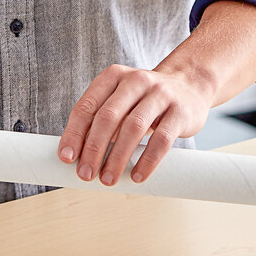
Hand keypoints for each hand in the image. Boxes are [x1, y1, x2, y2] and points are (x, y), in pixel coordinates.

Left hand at [57, 64, 212, 185]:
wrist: (189, 86)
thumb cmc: (143, 100)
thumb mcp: (119, 102)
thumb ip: (97, 121)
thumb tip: (74, 155)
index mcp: (112, 77)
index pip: (86, 107)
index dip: (74, 134)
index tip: (66, 158)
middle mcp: (135, 81)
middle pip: (108, 118)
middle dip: (93, 149)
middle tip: (85, 173)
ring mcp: (160, 94)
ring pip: (133, 128)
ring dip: (117, 158)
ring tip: (107, 179)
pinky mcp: (180, 111)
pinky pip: (162, 139)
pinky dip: (147, 161)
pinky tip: (137, 176)